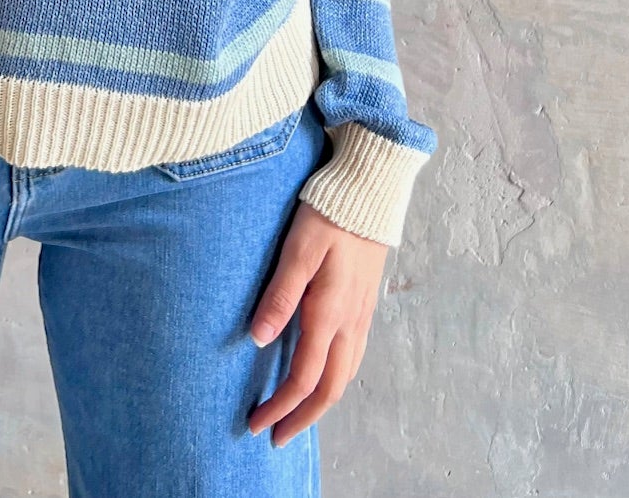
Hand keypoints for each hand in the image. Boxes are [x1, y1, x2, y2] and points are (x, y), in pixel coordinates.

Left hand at [246, 201, 388, 447]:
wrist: (370, 191)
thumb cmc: (329, 214)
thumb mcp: (297, 250)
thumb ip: (279, 296)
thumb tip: (258, 340)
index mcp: (330, 313)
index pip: (304, 378)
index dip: (281, 407)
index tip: (258, 424)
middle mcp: (350, 323)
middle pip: (329, 390)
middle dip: (302, 418)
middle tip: (276, 436)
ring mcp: (362, 315)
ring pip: (344, 377)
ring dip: (319, 403)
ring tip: (296, 414)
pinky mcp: (366, 305)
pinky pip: (353, 358)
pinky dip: (335, 380)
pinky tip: (323, 375)